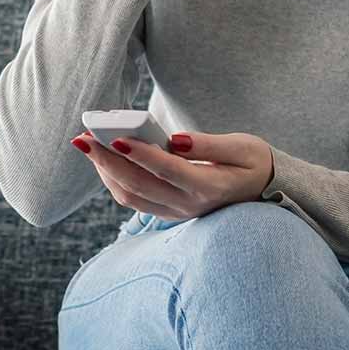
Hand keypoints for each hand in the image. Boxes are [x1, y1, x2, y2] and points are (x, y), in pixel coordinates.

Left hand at [70, 130, 275, 219]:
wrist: (266, 191)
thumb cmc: (255, 162)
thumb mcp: (243, 147)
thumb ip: (207, 144)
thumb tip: (173, 140)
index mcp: (210, 187)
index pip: (168, 170)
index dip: (141, 154)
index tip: (116, 137)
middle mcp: (189, 205)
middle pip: (139, 185)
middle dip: (106, 160)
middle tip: (82, 137)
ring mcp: (177, 212)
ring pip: (131, 196)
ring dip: (104, 171)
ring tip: (87, 144)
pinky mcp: (169, 211)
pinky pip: (134, 200)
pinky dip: (113, 179)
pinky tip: (103, 158)